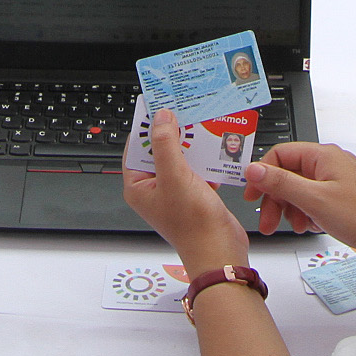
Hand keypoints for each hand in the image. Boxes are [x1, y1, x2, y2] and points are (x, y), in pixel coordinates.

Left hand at [121, 107, 251, 271]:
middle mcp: (154, 189)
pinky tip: (214, 150)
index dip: (146, 127)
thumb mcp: (175, 177)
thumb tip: (160, 118)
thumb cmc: (193, 225)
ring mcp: (174, 191)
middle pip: (158, 150)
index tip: (157, 106)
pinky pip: (195, 168)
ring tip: (200, 128)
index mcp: (139, 187)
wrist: (220, 250)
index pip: (135, 148)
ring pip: (179, 157)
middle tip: (182, 112)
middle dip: (172, 133)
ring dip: (190, 144)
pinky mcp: (193, 193)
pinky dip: (203, 158)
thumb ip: (166, 145)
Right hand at [242, 142, 355, 268]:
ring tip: (295, 227)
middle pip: (288, 174)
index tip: (252, 196)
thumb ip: (281, 183)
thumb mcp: (314, 200)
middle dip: (276, 199)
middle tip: (269, 222)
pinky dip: (307, 213)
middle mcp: (329, 164)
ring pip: (300, 190)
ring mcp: (336, 180)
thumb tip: (254, 169)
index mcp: (323, 156)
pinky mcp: (341, 196)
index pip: (280, 154)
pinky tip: (310, 227)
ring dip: (291, 209)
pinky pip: (313, 200)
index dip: (262, 175)